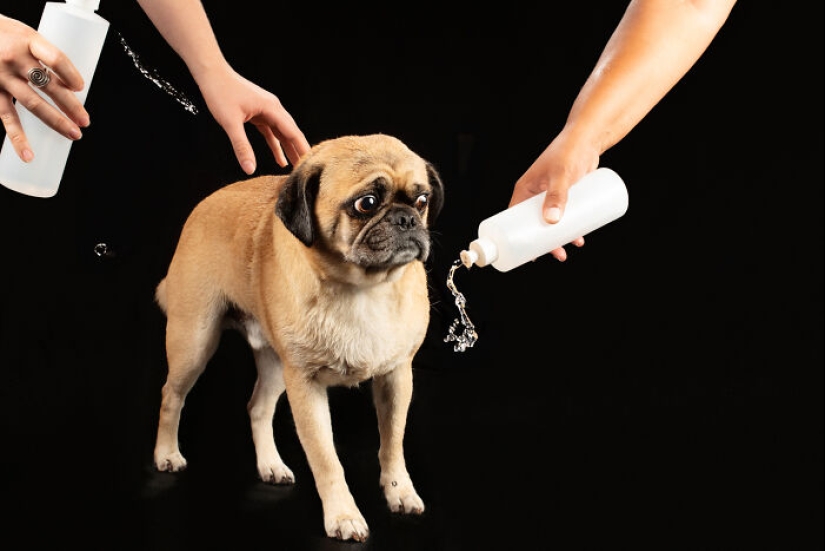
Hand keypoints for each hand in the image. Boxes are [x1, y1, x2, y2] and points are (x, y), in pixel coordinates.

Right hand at [0, 14, 88, 161]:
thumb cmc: (4, 34)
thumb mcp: (24, 34)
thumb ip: (44, 57)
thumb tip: (70, 86)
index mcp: (28, 40)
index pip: (55, 58)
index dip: (70, 73)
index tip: (81, 87)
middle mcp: (15, 58)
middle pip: (48, 85)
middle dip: (70, 105)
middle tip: (85, 121)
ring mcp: (2, 76)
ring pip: (32, 103)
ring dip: (56, 121)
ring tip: (74, 134)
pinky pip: (7, 117)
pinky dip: (18, 138)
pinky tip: (29, 155)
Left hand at [196, 65, 310, 173]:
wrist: (211, 74)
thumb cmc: (220, 92)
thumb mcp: (230, 122)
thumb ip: (241, 146)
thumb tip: (249, 169)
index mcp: (271, 108)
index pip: (293, 132)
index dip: (302, 149)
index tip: (310, 164)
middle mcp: (273, 108)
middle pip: (291, 133)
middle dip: (299, 151)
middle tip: (305, 170)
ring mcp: (266, 110)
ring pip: (282, 133)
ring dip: (288, 149)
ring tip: (295, 167)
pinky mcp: (258, 113)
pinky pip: (271, 132)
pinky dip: (275, 145)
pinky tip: (279, 158)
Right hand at [509, 129, 599, 260]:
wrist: (587, 139)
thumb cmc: (569, 152)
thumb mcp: (561, 175)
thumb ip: (557, 196)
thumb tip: (552, 221)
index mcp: (524, 190)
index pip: (513, 218)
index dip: (517, 237)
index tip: (527, 254)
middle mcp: (534, 195)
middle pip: (534, 225)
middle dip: (545, 242)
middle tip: (558, 254)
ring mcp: (550, 196)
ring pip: (550, 222)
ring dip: (559, 237)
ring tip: (572, 246)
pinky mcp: (564, 195)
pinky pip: (564, 216)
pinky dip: (570, 226)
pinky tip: (579, 235)